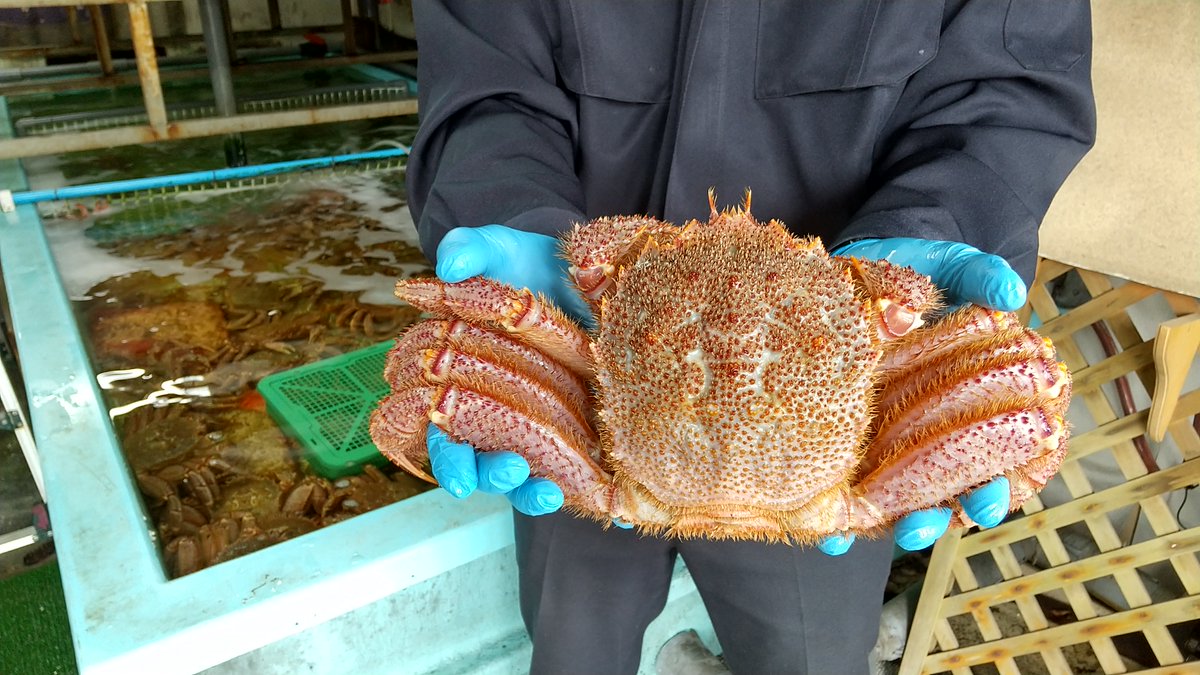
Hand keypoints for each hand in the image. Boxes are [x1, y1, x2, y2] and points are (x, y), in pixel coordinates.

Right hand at [427, 224, 587, 514]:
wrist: (591, 271)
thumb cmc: (535, 264)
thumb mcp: (508, 249)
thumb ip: (475, 248)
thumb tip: (451, 263)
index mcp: (460, 382)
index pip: (441, 432)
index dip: (445, 457)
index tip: (455, 473)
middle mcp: (496, 413)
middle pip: (479, 464)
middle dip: (490, 476)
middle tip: (511, 470)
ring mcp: (539, 425)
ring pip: (522, 477)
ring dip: (529, 490)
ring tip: (545, 491)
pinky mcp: (581, 432)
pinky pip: (577, 475)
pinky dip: (590, 496)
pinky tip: (613, 510)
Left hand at [816, 238, 1023, 555]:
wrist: (850, 272)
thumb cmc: (908, 274)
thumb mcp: (943, 267)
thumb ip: (978, 274)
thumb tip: (1010, 291)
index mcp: (976, 405)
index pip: (1006, 463)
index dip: (1003, 488)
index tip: (987, 498)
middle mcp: (938, 435)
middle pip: (953, 497)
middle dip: (944, 517)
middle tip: (930, 522)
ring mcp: (891, 447)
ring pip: (906, 507)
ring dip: (903, 526)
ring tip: (895, 531)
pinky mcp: (848, 450)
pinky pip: (848, 500)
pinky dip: (842, 525)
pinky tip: (832, 537)